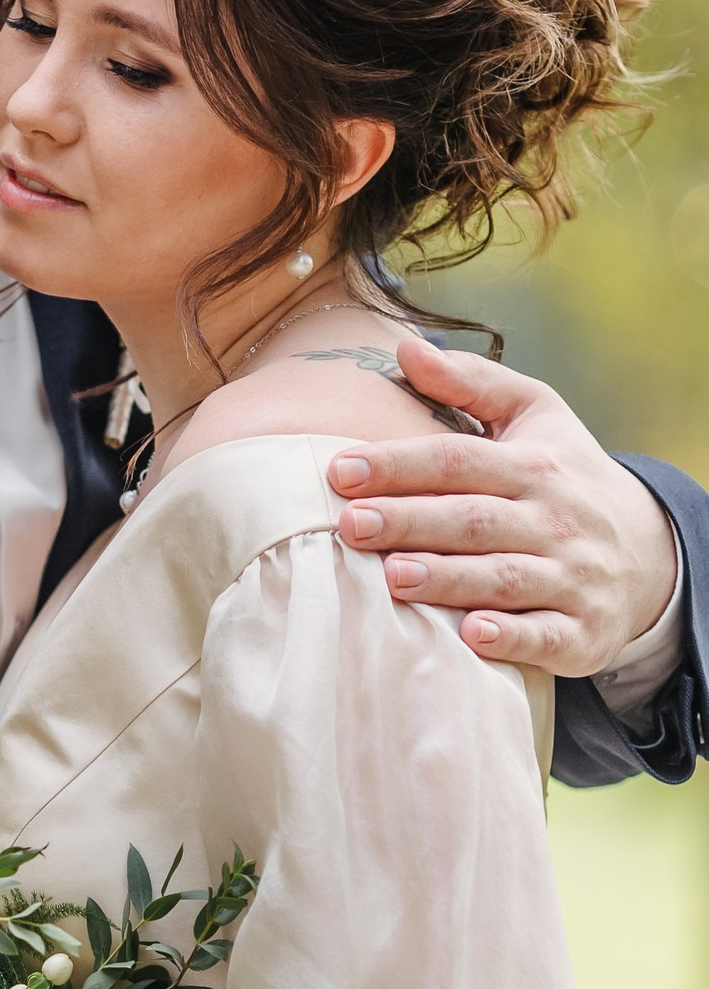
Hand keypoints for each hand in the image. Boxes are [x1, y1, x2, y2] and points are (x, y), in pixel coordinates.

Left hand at [326, 337, 678, 675]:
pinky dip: (512, 639)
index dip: (399, 464)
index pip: (458, 460)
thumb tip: (406, 349)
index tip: (340, 470)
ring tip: (393, 578)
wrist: (648, 553)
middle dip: (412, 522)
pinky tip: (472, 637)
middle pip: (473, 520)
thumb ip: (471, 382)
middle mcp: (554, 521)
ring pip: (504, 578)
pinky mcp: (581, 633)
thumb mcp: (535, 416)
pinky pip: (546, 637)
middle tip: (352, 525)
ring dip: (449, 579)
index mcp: (534, 466)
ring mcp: (570, 578)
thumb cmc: (565, 477)